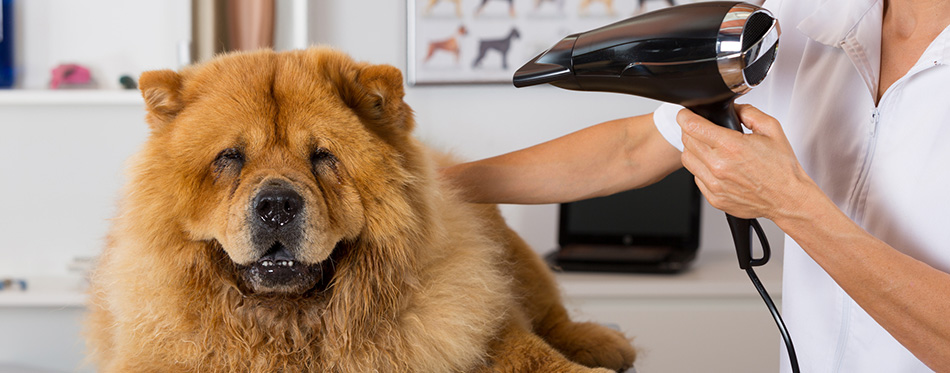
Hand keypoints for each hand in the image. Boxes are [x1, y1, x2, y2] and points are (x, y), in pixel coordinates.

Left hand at [677, 104, 813, 219]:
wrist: (788, 198)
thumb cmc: (782, 169)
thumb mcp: (771, 129)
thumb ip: (749, 112)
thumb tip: (732, 108)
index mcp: (731, 146)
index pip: (693, 126)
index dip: (685, 116)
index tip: (684, 114)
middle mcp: (719, 166)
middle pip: (687, 141)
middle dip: (690, 131)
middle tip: (701, 129)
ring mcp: (714, 184)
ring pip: (687, 159)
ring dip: (693, 150)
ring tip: (708, 147)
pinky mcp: (714, 198)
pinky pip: (696, 178)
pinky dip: (701, 169)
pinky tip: (716, 166)